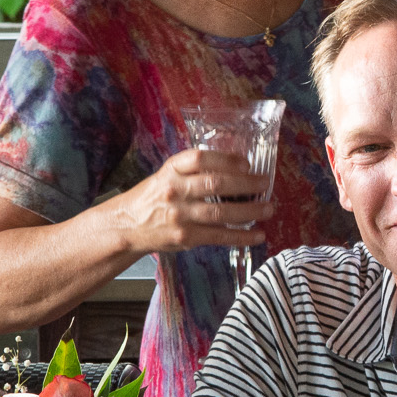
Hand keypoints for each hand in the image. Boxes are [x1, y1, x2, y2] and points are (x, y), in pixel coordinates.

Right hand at [108, 148, 273, 254]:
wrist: (127, 226)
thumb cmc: (154, 196)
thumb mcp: (168, 175)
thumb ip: (194, 170)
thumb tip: (236, 167)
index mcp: (171, 170)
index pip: (201, 158)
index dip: (226, 159)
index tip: (246, 163)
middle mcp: (175, 191)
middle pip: (215, 184)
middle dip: (246, 184)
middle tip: (264, 183)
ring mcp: (180, 216)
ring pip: (221, 212)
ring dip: (250, 211)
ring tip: (268, 208)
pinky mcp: (186, 238)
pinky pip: (219, 236)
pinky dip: (241, 237)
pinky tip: (258, 235)